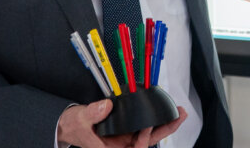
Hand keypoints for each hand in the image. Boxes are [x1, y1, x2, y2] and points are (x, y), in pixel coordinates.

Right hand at [57, 99, 187, 147]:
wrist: (69, 126)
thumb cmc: (74, 127)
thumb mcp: (80, 119)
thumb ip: (93, 113)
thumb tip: (107, 106)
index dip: (143, 140)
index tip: (147, 126)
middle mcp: (121, 146)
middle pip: (147, 142)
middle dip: (165, 130)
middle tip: (179, 116)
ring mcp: (124, 138)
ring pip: (148, 135)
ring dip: (164, 125)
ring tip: (177, 112)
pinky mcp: (125, 130)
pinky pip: (143, 127)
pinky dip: (153, 120)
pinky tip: (162, 111)